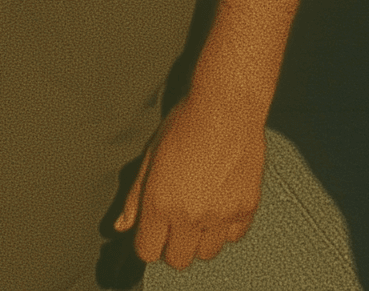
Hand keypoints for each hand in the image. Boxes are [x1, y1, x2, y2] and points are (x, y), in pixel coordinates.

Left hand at [113, 95, 265, 268]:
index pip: (148, 251)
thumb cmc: (185, 124)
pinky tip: (220, 205)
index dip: (148, 242)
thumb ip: (135, 197)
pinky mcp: (246, 208)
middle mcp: (190, 215)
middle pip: (178, 260)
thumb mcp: (150, 157)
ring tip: (199, 214)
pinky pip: (234, 236)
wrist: (226, 107)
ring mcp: (220, 215)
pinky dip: (226, 228)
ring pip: (207, 253)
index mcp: (160, 203)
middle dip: (173, 246)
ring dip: (200, 240)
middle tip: (176, 225)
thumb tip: (122, 225)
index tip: (153, 232)